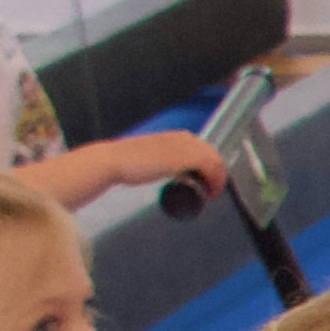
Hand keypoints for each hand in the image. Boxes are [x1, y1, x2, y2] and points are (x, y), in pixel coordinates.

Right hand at [90, 129, 219, 193]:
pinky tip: (209, 193)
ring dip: (217, 180)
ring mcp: (182, 147)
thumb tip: (168, 171)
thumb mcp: (151, 156)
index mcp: (175, 136)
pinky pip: (210, 168)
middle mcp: (182, 138)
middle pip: (213, 155)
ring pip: (215, 162)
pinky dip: (214, 181)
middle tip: (210, 191)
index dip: (211, 166)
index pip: (205, 149)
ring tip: (210, 195)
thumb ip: (161, 159)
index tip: (208, 181)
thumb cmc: (126, 162)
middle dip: (217, 174)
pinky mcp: (181, 158)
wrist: (112, 160)